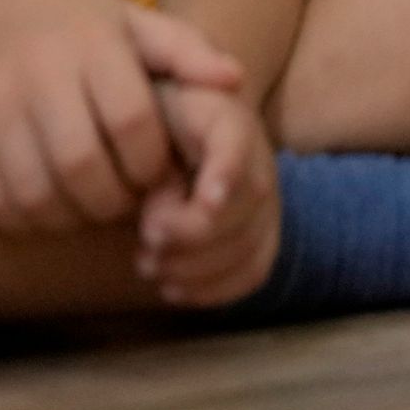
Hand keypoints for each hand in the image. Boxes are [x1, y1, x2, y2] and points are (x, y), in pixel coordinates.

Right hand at [0, 0, 247, 235]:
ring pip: (36, 196)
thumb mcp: (128, 19)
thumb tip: (234, 81)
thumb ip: (185, 49)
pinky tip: (44, 206)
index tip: (155, 174)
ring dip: (70, 218)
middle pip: (83, 168)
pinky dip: (25, 221)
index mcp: (91, 43)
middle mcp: (38, 71)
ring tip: (85, 206)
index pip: (133, 124)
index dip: (152, 165)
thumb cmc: (65, 19)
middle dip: (113, 201)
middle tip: (122, 201)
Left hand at [136, 81, 281, 307]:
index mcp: (228, 119)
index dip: (227, 173)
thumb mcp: (141, 125)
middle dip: (193, 233)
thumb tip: (159, 221)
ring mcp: (268, 200)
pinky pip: (254, 271)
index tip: (207, 202)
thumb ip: (149, 160)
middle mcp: (259, 158)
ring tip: (148, 266)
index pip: (238, 142)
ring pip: (251, 243)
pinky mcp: (263, 236)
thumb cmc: (148, 130)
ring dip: (196, 267)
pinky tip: (173, 290)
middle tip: (145, 243)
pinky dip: (214, 289)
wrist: (172, 138)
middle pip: (249, 200)